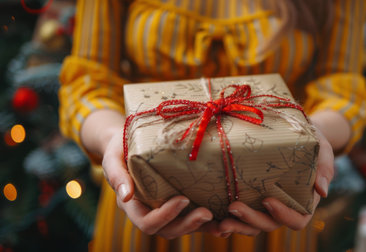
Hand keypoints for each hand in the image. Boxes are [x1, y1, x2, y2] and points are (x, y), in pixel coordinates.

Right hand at [82, 110, 267, 237]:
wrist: (127, 143)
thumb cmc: (118, 147)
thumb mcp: (112, 157)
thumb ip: (117, 175)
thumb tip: (126, 196)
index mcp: (132, 205)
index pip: (147, 221)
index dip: (165, 215)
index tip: (182, 199)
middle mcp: (148, 211)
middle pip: (168, 230)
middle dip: (188, 224)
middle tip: (207, 213)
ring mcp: (164, 210)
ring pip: (182, 228)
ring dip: (202, 228)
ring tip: (223, 224)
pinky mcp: (177, 204)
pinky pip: (191, 218)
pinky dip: (207, 225)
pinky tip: (225, 223)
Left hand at [226, 126, 333, 231]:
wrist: (294, 132)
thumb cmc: (312, 140)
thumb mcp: (322, 149)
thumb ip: (324, 168)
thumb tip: (322, 191)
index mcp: (304, 202)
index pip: (297, 219)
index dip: (283, 215)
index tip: (268, 200)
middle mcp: (284, 208)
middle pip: (269, 224)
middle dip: (251, 220)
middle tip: (233, 207)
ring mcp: (265, 206)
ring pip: (253, 225)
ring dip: (237, 225)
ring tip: (220, 221)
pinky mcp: (251, 199)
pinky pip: (240, 216)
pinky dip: (228, 220)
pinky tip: (213, 217)